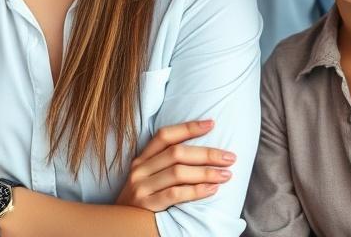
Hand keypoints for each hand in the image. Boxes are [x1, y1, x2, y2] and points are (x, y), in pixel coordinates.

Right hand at [116, 120, 235, 211]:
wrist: (120, 226)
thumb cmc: (142, 199)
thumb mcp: (147, 177)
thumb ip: (164, 164)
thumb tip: (201, 153)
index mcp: (141, 158)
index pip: (165, 135)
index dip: (188, 128)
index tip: (212, 124)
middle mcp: (140, 169)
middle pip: (176, 153)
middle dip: (206, 153)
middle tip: (230, 157)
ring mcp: (141, 187)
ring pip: (178, 172)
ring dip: (206, 172)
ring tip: (226, 174)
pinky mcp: (146, 205)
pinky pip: (175, 194)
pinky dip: (196, 190)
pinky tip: (212, 189)